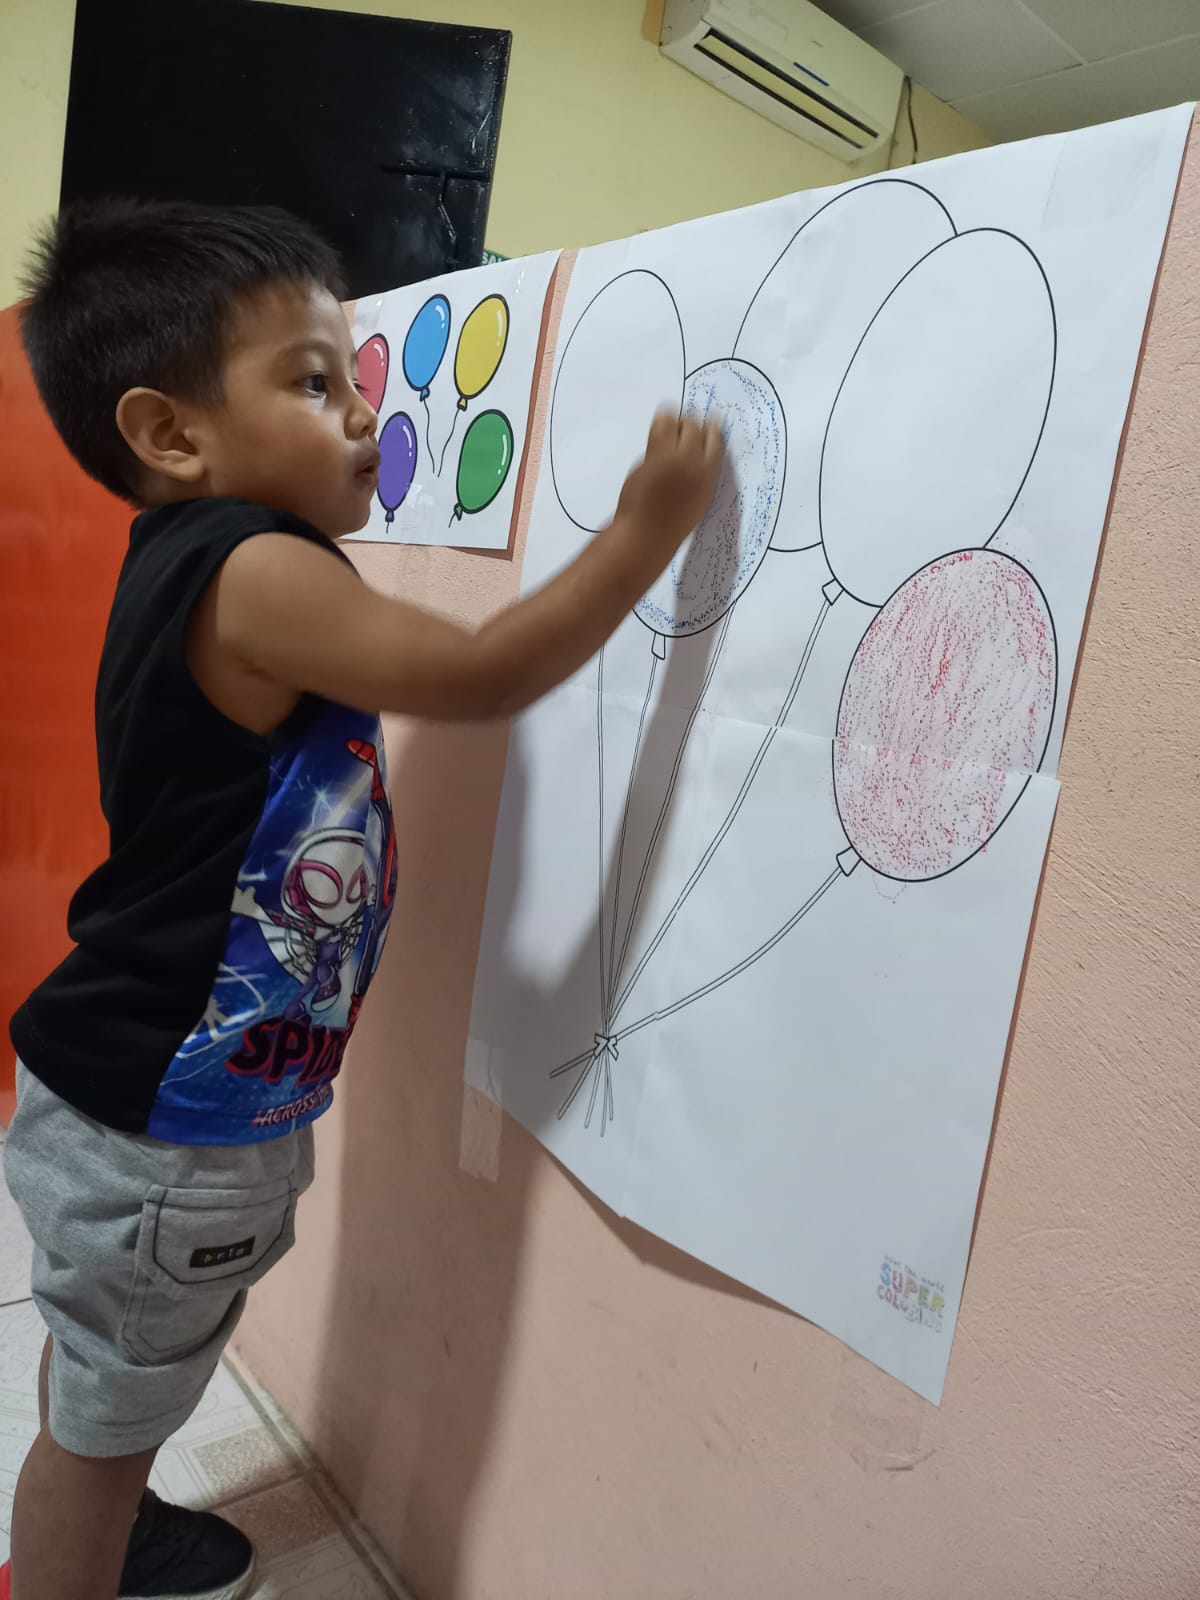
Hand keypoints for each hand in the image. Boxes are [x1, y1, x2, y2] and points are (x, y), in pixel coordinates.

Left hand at [613, 411, 723, 559]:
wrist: (647, 534)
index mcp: (709, 475)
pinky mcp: (655, 455)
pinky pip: (660, 426)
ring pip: (680, 423)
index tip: (700, 428)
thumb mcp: (696, 499)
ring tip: (666, 432)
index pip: (716, 439)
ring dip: (674, 423)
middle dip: (688, 426)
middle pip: (697, 427)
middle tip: (676, 434)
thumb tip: (693, 453)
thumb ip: (698, 475)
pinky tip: (657, 430)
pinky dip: (660, 424)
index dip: (707, 430)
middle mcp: (696, 463)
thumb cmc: (669, 522)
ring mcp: (676, 458)